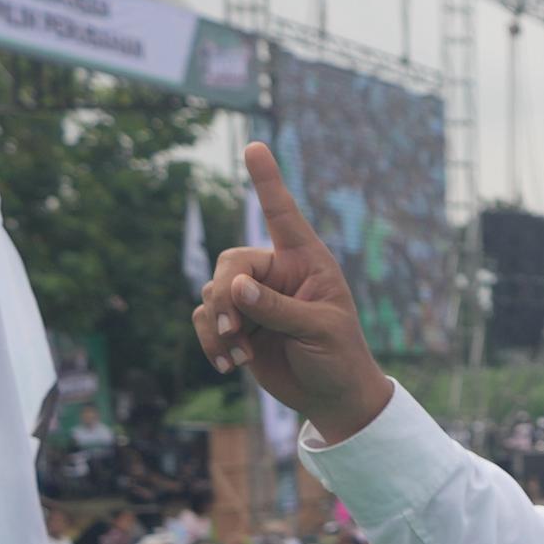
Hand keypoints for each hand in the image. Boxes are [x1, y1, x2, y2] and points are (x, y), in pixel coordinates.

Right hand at [195, 142, 391, 439]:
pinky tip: (228, 366)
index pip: (282, 213)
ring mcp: (254, 299)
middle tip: (234, 330)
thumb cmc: (338, 357)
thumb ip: (277, 307)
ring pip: (212, 292)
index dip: (268, 181)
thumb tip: (233, 285)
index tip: (255, 146)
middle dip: (224, 296)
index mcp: (306, 262)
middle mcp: (276, 273)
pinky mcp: (237, 324)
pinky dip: (210, 340)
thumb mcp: (318, 330)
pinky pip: (205, 318)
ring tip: (237, 355)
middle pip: (229, 262)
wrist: (331, 397)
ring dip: (218, 325)